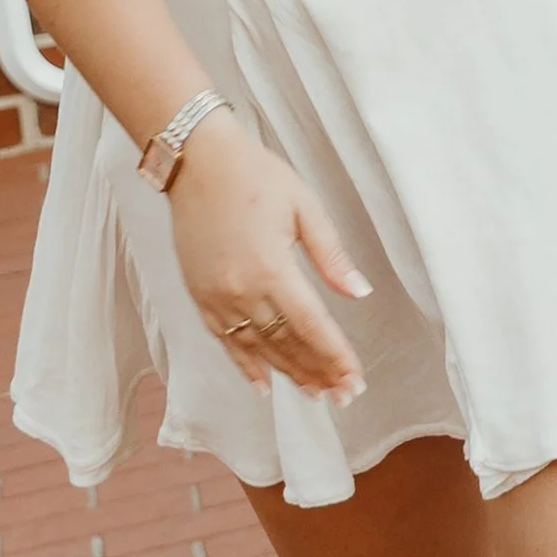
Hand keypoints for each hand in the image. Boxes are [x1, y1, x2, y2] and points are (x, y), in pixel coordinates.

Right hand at [166, 111, 369, 404]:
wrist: (197, 161)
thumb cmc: (255, 175)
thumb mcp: (304, 206)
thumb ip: (331, 255)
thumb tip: (359, 293)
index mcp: (271, 267)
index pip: (311, 325)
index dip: (335, 356)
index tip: (355, 380)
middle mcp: (241, 290)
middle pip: (286, 344)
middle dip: (318, 371)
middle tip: (343, 394)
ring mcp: (216, 297)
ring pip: (258, 349)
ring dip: (288, 374)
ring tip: (314, 393)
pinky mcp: (199, 296)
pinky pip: (225, 342)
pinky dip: (245, 366)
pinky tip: (263, 385)